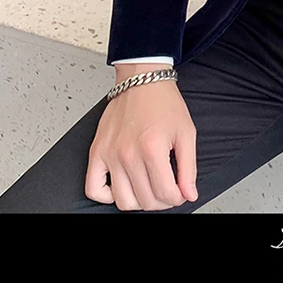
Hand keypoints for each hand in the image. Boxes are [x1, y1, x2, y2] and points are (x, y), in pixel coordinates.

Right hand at [85, 74, 196, 210]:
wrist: (142, 80)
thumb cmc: (164, 103)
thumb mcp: (186, 133)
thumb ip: (189, 168)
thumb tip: (189, 194)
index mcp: (152, 148)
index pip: (165, 194)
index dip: (178, 198)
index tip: (180, 192)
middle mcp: (128, 154)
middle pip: (145, 200)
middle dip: (162, 201)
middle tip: (167, 189)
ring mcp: (109, 154)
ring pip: (123, 201)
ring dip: (139, 201)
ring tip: (148, 187)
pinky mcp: (97, 152)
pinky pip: (93, 188)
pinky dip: (107, 195)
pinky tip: (122, 186)